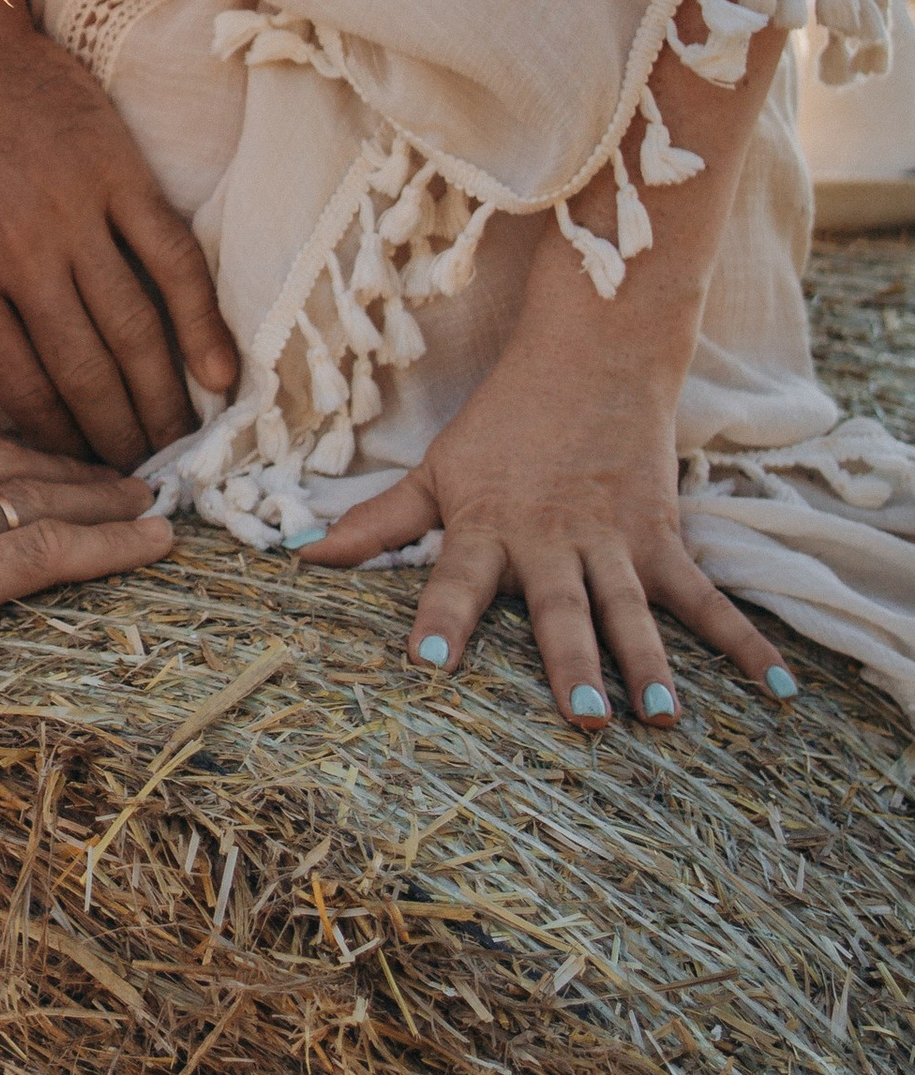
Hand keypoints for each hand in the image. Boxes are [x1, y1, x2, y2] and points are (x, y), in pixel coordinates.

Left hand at [0, 0, 236, 468]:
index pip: (22, 391)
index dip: (57, 443)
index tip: (79, 475)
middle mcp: (19, 256)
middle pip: (86, 372)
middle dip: (118, 438)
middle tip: (141, 477)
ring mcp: (75, 212)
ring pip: (135, 328)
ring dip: (164, 396)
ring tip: (180, 443)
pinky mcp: (118, 174)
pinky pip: (173, 258)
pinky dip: (202, 319)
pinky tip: (221, 372)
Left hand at [301, 316, 793, 723]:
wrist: (591, 355)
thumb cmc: (502, 426)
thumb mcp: (436, 471)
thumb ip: (375, 523)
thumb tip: (300, 560)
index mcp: (487, 527)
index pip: (456, 577)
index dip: (442, 618)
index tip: (427, 663)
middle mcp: (551, 540)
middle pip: (561, 608)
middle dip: (572, 662)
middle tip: (586, 719)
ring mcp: (613, 541)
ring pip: (633, 608)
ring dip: (650, 662)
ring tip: (663, 716)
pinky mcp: (661, 537)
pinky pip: (704, 596)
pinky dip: (741, 640)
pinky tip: (774, 687)